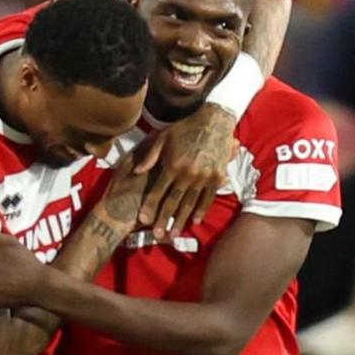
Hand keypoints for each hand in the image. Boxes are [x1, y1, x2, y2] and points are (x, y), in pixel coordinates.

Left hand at [137, 103, 236, 238]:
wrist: (214, 119)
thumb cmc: (185, 127)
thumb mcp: (163, 137)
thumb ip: (150, 156)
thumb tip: (137, 172)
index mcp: (172, 165)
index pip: (158, 191)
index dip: (150, 207)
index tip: (143, 220)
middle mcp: (187, 173)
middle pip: (173, 202)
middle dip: (164, 220)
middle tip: (158, 235)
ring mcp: (204, 176)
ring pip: (190, 203)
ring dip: (182, 221)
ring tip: (174, 234)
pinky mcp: (217, 176)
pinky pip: (208, 197)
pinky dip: (201, 210)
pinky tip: (195, 221)